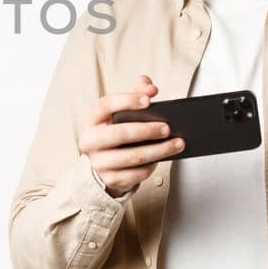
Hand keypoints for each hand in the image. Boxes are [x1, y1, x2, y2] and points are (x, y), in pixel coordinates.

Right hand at [76, 75, 185, 197]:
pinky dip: (152, 166)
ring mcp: (98, 162)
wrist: (103, 163)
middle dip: (147, 131)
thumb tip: (151, 88)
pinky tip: (163, 158)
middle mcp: (90, 141)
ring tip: (177, 143)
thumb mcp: (121, 111)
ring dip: (158, 150)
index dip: (127, 101)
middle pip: (119, 134)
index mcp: (91, 119)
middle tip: (168, 128)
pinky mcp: (110, 179)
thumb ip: (136, 93)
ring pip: (132, 157)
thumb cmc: (116, 130)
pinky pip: (136, 174)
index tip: (149, 100)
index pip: (105, 105)